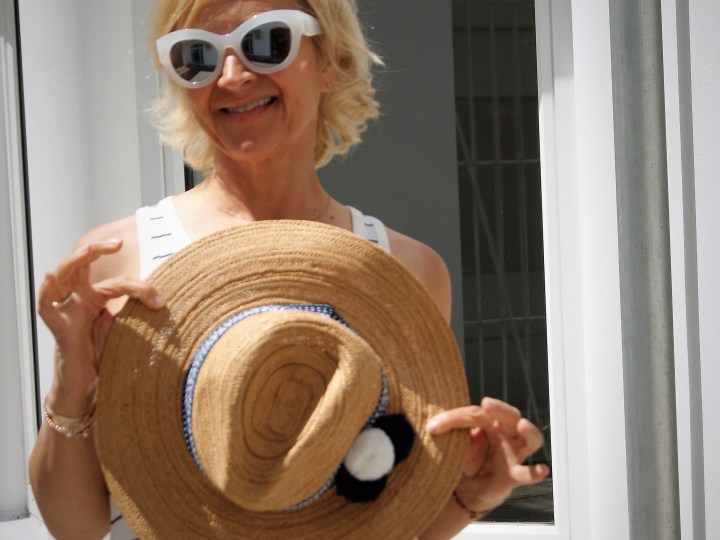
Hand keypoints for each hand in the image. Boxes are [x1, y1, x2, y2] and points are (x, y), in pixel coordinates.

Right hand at [37, 239, 163, 415]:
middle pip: (83, 265)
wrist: (89, 388)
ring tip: (93, 249)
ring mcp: (66, 310)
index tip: (160, 302)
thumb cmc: (105, 358)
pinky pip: (46, 304)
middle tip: (119, 242)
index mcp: (96, 299)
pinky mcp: (57, 326)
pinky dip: (47, 288)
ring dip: (78, 259)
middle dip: (98, 248)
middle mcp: (79, 300)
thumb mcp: (126, 332)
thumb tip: (165, 305)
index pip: (117, 283)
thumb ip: (136, 316)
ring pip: (65, 275)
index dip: (140, 289)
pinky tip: (51, 274)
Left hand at [426, 397, 548, 516]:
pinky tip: (541, 469)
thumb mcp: (455, 443)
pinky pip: (527, 474)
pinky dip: (535, 472)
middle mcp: (506, 433)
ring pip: (530, 439)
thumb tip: (444, 430)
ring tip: (523, 425)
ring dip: (528, 431)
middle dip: (500, 408)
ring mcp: (513, 454)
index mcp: (490, 420)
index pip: (475, 414)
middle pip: (510, 416)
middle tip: (486, 403)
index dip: (453, 419)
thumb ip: (452, 435)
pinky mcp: (513, 475)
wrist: (468, 488)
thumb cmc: (465, 457)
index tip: (433, 427)